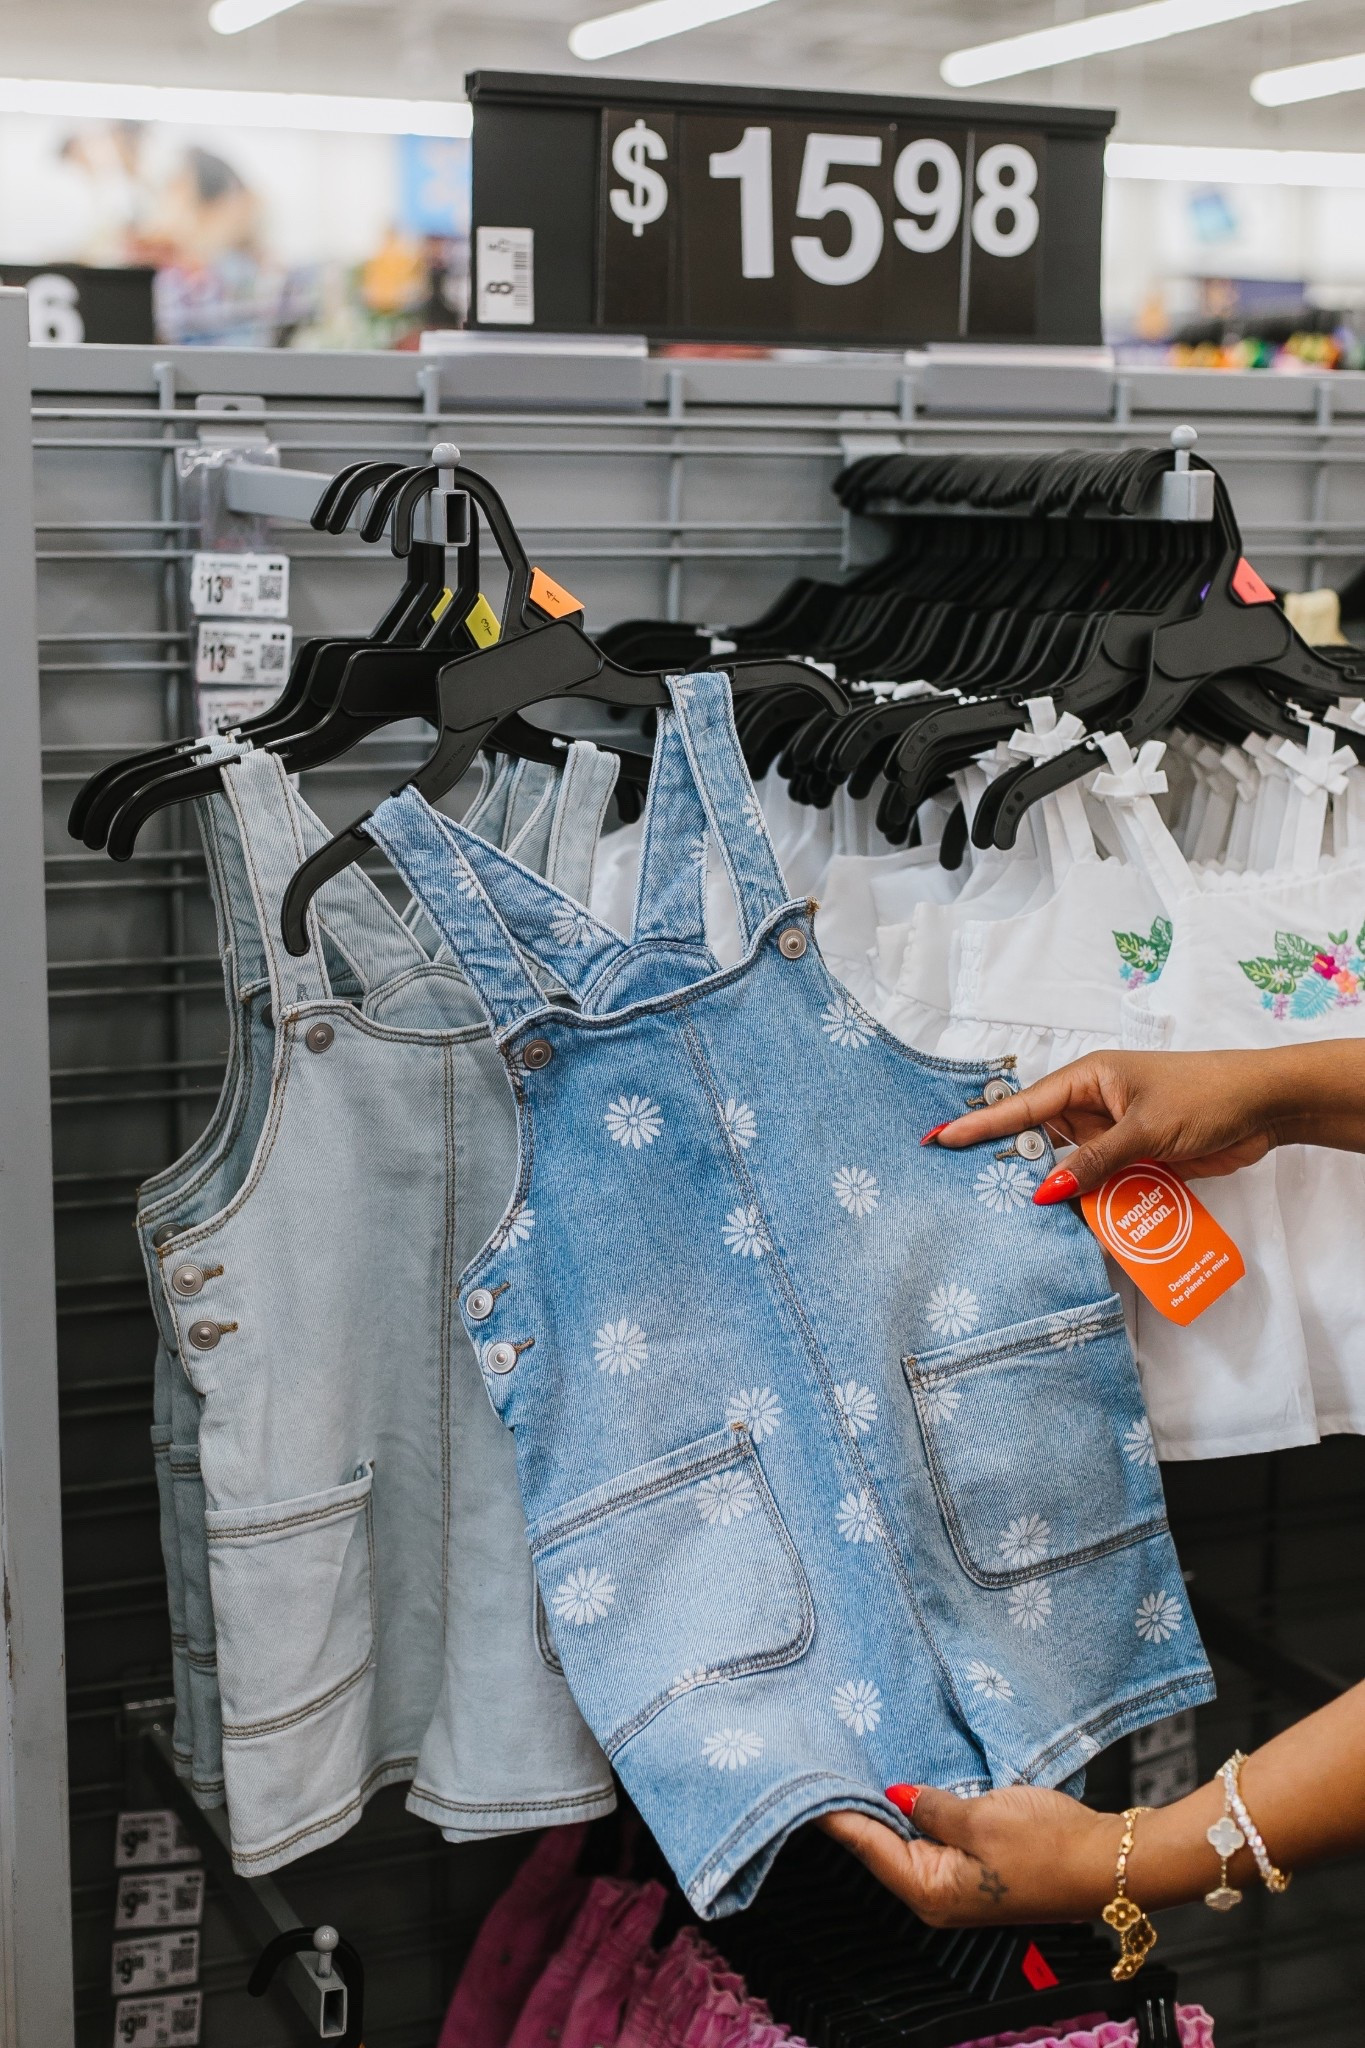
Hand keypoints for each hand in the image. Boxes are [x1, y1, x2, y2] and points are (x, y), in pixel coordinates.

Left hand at [819, 1786, 1118, 1926]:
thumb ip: (931, 1806)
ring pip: (903, 1838)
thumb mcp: (982, 1818)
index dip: (833, 1812)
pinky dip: (913, 1809)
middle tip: (824, 1757)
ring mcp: (954, 1881)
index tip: (802, 1779)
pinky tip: (903, 1782)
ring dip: (884, 1805)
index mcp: (930, 1890)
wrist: (1108, 1863)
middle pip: (877, 1845)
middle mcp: (935, 1893)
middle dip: (854, 1805)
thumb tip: (896, 1794)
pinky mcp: (972, 1866)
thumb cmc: (1050, 1847)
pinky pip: (929, 1836)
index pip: (865, 1844)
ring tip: (854, 1762)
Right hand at [930, 1049, 1286, 1198]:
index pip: (1024, 1106)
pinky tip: (1075, 1226)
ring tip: (1016, 1218)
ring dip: (1058, 1191)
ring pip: (1071, 1169)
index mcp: (1089, 1079)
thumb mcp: (1144, 1129)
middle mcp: (1095, 1105)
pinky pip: (1101, 1185)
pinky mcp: (1137, 1160)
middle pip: (1041, 1140)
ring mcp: (1115, 1134)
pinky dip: (1092, 1204)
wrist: (1265, 1107)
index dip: (982, 1124)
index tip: (941, 1139)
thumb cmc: (1205, 1096)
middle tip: (968, 1190)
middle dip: (1013, 1164)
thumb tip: (1044, 1191)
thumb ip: (1095, 1162)